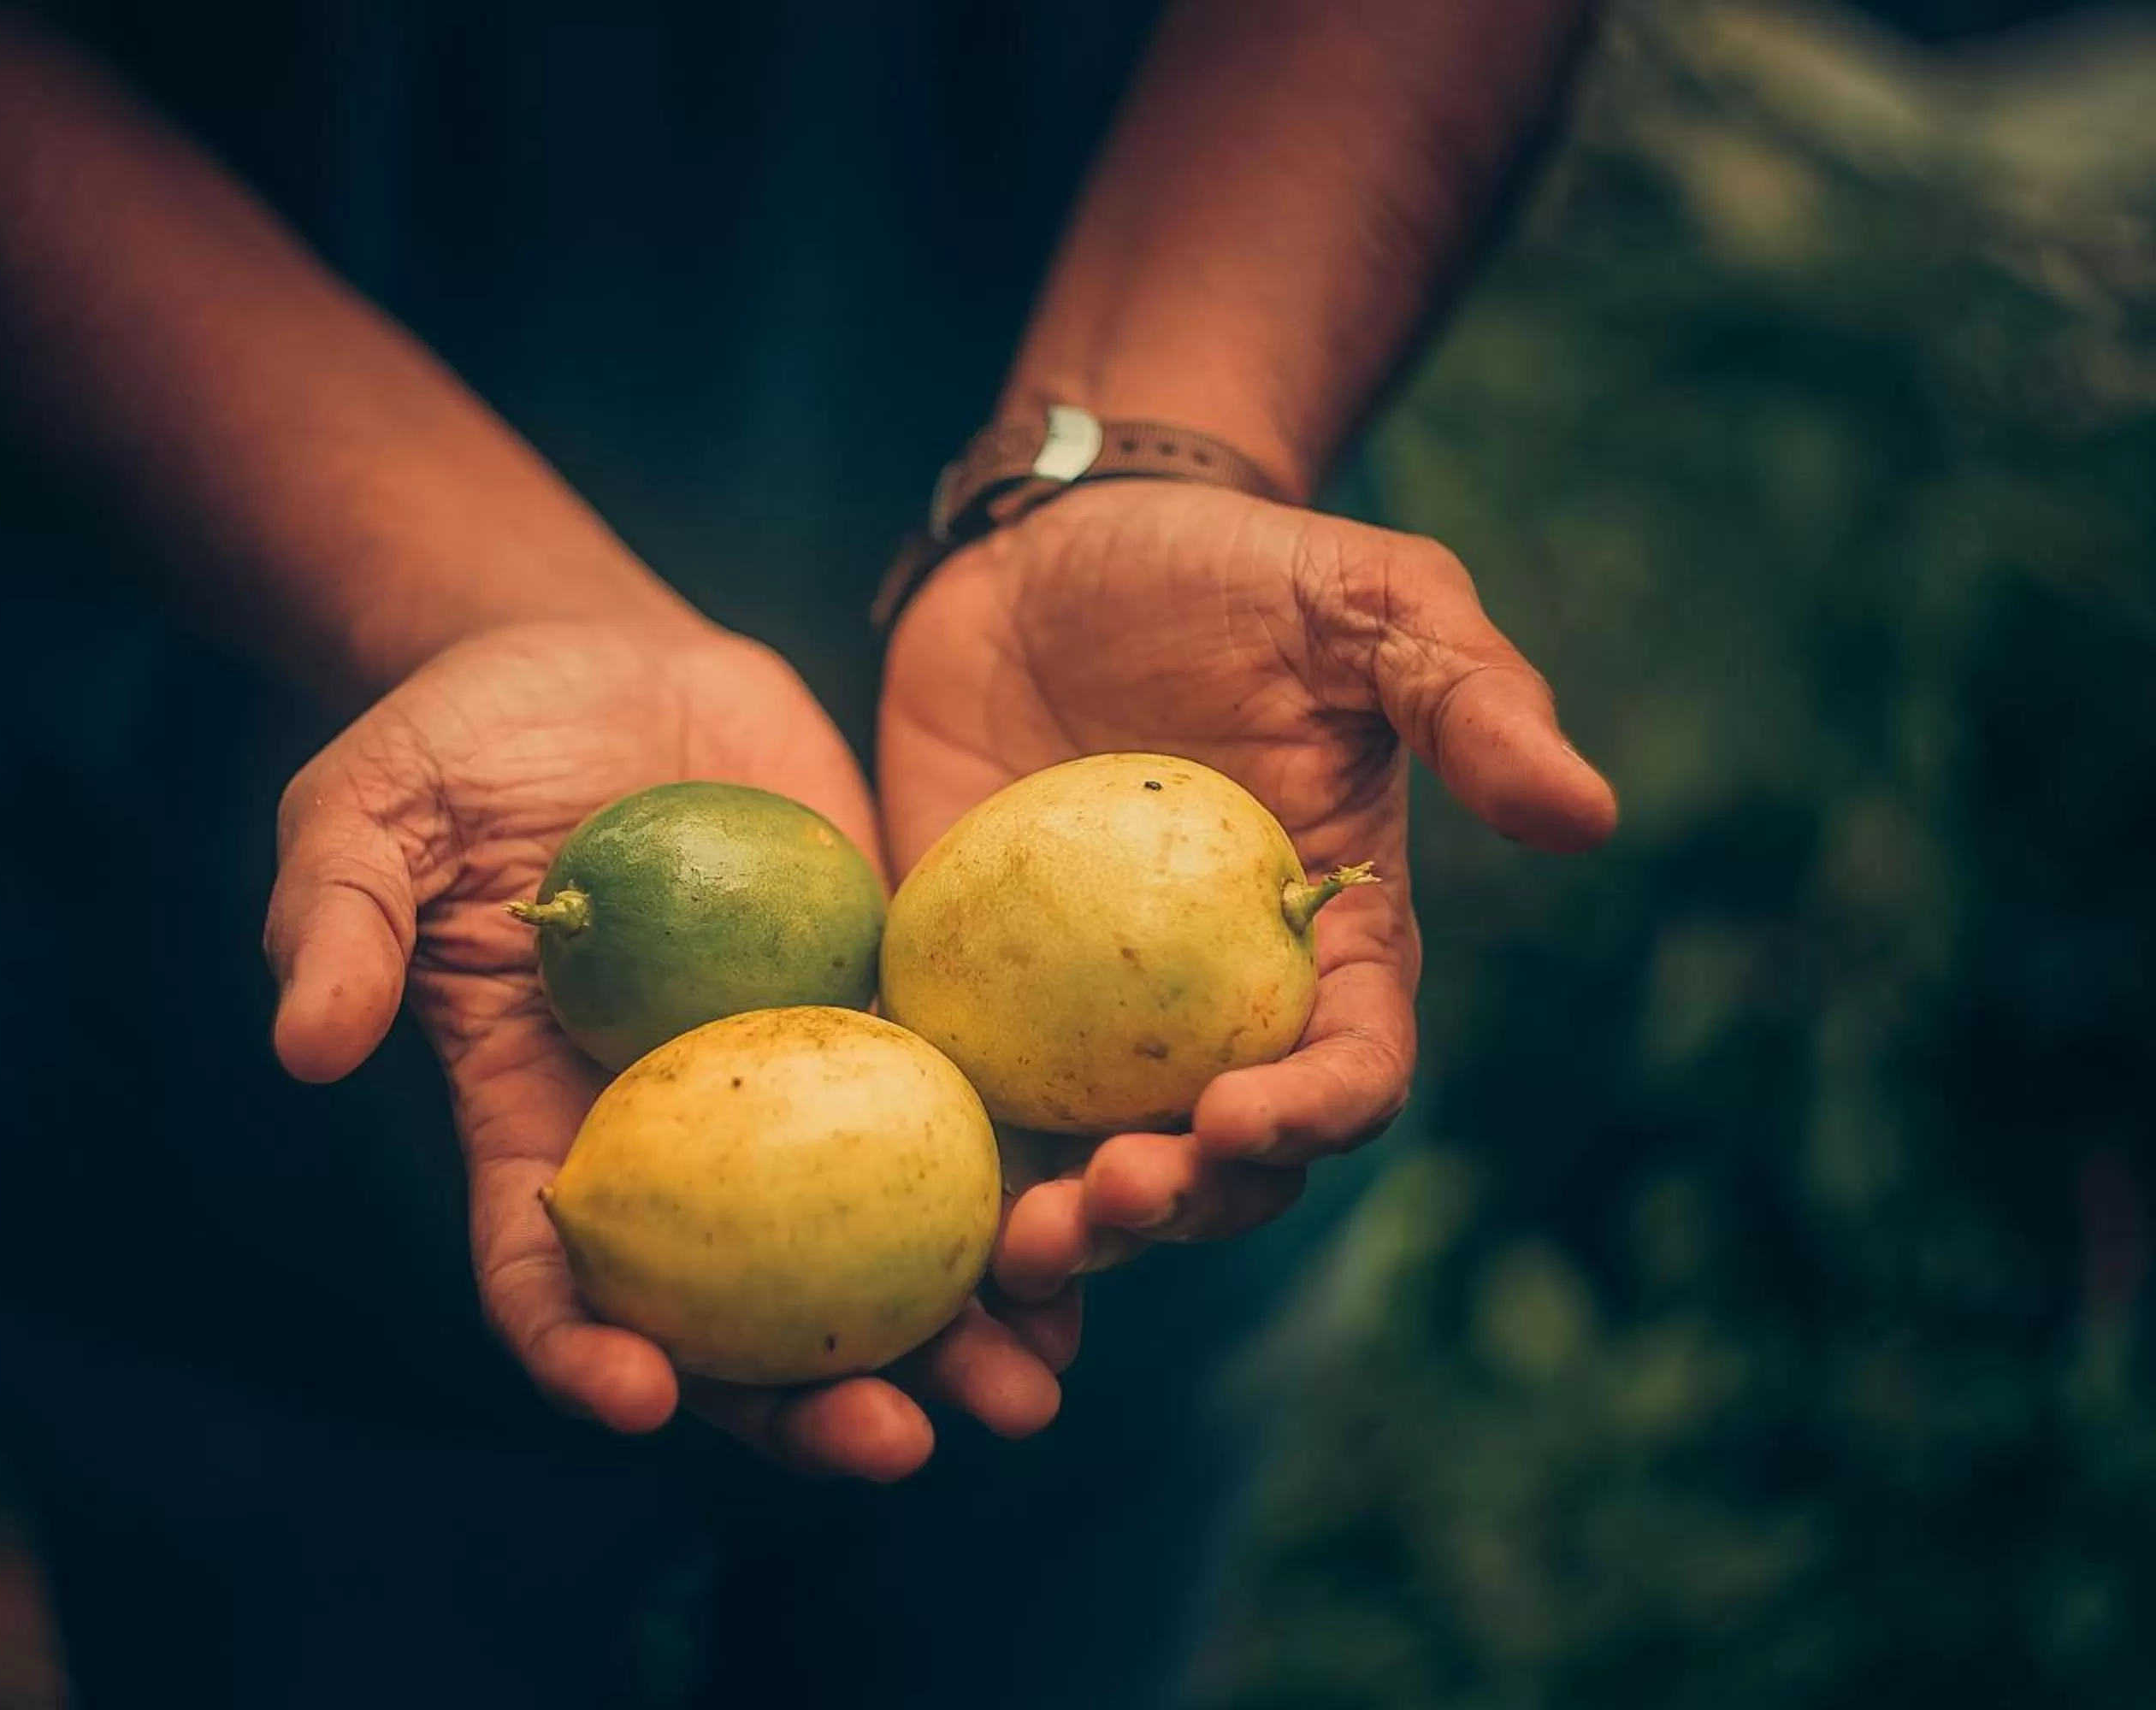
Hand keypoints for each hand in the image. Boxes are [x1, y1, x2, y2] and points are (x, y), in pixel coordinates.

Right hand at [265, 617, 1071, 1479]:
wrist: (606, 661)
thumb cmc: (460, 742)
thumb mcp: (369, 812)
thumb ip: (339, 921)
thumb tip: (304, 1048)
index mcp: (541, 1123)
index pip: (549, 1274)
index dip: (585, 1352)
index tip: (642, 1402)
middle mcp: (678, 1140)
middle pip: (739, 1315)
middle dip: (811, 1404)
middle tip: (898, 1444)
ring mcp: (793, 1086)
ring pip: (873, 1249)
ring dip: (952, 1332)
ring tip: (1029, 1386)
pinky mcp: (890, 1010)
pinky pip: (962, 1116)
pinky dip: (1023, 1185)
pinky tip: (1100, 1225)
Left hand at [879, 482, 1617, 1300]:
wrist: (1053, 545)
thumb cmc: (1228, 568)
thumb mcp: (1366, 601)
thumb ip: (1470, 698)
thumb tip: (1590, 815)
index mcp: (1327, 944)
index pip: (1349, 1064)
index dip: (1309, 1114)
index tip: (1235, 1116)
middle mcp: (1210, 1008)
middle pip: (1219, 1159)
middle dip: (1180, 1205)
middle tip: (1108, 1200)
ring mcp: (1082, 1018)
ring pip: (1089, 1169)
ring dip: (1068, 1237)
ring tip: (1014, 1252)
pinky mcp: (968, 998)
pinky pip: (960, 1108)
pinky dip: (949, 1183)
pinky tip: (918, 1232)